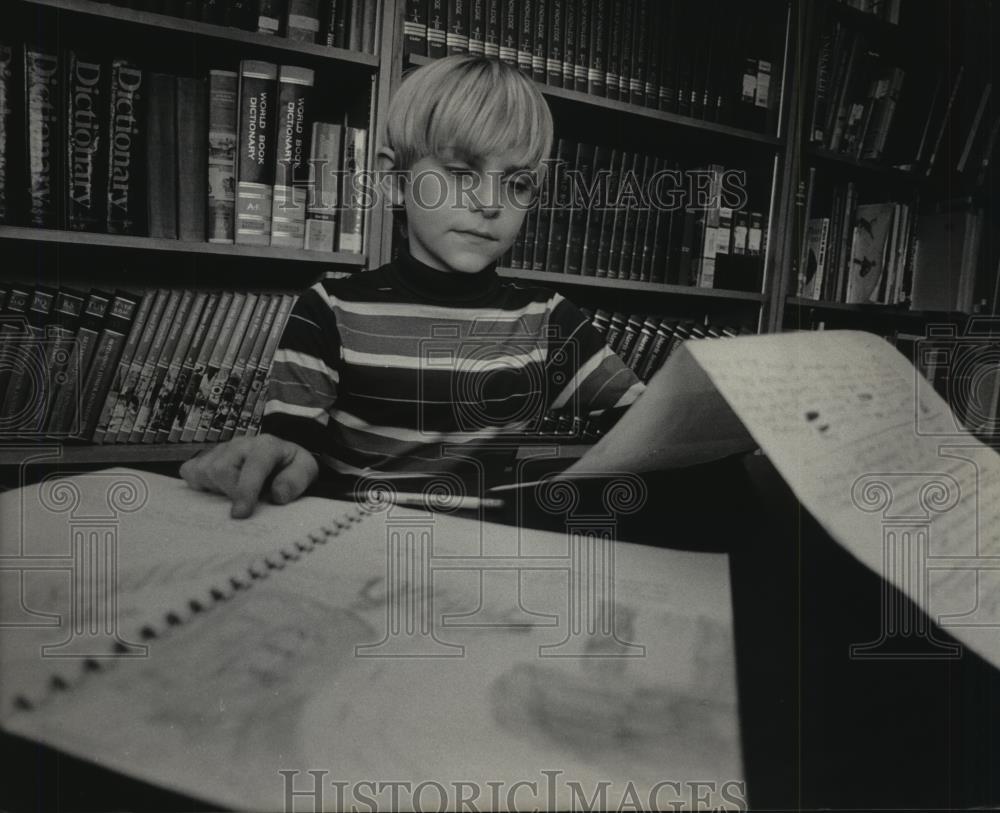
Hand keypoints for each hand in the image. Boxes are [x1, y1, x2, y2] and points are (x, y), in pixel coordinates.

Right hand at [179, 434, 319, 518]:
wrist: (281, 459)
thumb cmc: (290, 467)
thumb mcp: (306, 471)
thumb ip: (295, 482)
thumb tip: (278, 495)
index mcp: (267, 445)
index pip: (254, 465)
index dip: (246, 490)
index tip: (240, 514)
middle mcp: (240, 443)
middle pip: (220, 468)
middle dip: (229, 492)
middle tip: (242, 506)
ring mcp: (221, 449)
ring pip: (202, 470)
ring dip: (215, 489)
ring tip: (232, 495)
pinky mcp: (207, 457)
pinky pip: (190, 471)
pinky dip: (199, 485)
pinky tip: (215, 491)